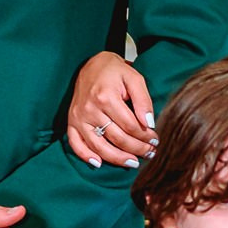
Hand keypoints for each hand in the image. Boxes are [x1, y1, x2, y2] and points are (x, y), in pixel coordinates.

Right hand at [65, 51, 153, 168]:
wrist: (92, 64)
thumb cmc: (115, 71)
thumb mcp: (134, 79)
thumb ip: (143, 101)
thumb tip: (149, 124)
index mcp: (106, 97)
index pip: (130, 126)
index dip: (145, 136)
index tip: (155, 140)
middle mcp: (90, 109)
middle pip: (117, 138)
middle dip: (136, 149)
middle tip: (150, 153)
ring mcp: (78, 117)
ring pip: (99, 146)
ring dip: (117, 158)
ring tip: (133, 163)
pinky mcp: (71, 121)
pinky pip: (75, 143)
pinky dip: (86, 156)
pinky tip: (99, 163)